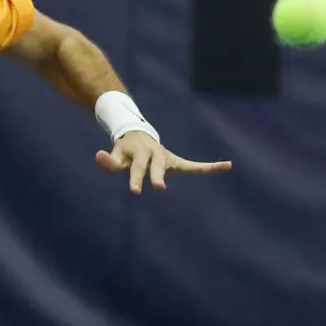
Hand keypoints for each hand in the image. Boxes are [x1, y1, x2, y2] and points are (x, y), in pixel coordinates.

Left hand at [95, 132, 230, 193]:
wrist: (136, 134)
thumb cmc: (124, 149)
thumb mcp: (115, 154)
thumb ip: (109, 160)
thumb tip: (98, 156)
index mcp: (140, 153)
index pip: (137, 168)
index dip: (135, 179)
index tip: (135, 191)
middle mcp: (157, 154)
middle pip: (159, 166)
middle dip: (159, 175)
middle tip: (159, 187)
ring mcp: (168, 158)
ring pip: (185, 165)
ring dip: (202, 168)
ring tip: (221, 167)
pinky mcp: (176, 162)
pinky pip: (194, 166)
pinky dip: (210, 167)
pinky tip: (227, 166)